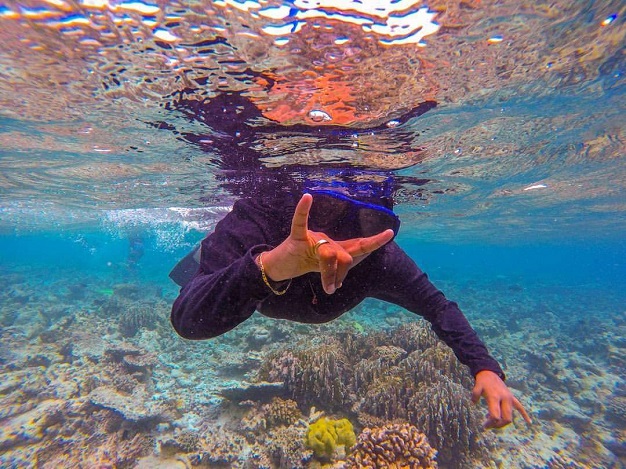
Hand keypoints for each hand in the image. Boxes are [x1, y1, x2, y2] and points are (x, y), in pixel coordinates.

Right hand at [262, 193, 393, 293]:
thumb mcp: (320, 270)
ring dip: (329, 275)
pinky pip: (301, 221)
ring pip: (329, 255)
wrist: (278, 266)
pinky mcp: (297, 237)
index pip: (359, 244)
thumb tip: (339, 283)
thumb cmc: (300, 264)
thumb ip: (332, 273)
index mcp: (335, 247)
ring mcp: (313, 237)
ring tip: (327, 288)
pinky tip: (307, 198)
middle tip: (333, 287)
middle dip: (342, 274)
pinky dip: (303, 210)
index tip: (390, 233)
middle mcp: (327, 239)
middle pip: (345, 256)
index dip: (374, 241)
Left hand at [472, 370, 531, 428]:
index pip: (496, 416)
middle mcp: (504, 398)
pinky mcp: (512, 398)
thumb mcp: (477, 387)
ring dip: (503, 421)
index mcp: (495, 397)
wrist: (490, 372)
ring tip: (492, 420)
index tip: (484, 426)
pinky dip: (524, 415)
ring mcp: (510, 398)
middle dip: (498, 425)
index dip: (490, 423)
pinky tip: (529, 422)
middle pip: (506, 418)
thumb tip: (474, 403)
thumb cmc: (483, 381)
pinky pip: (520, 407)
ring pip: (510, 416)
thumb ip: (475, 395)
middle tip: (489, 425)